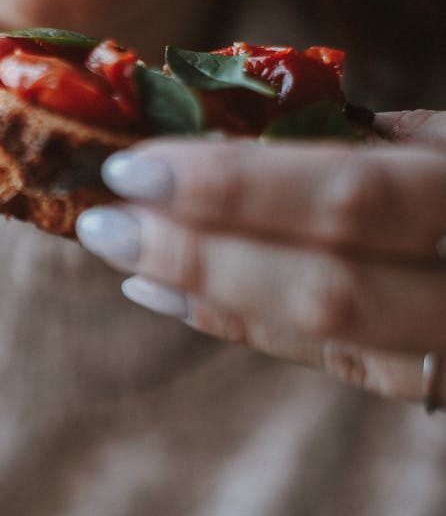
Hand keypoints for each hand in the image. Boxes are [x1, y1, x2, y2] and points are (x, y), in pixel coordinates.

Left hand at [76, 110, 445, 406]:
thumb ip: (382, 139)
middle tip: (103, 222)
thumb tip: (241, 134)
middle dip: (200, 251)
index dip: (235, 187)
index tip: (134, 163)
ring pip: (327, 332)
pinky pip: (335, 359)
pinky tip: (176, 298)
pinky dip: (247, 325)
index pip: (351, 196)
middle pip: (326, 282)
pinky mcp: (440, 381)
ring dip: (208, 292)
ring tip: (123, 258)